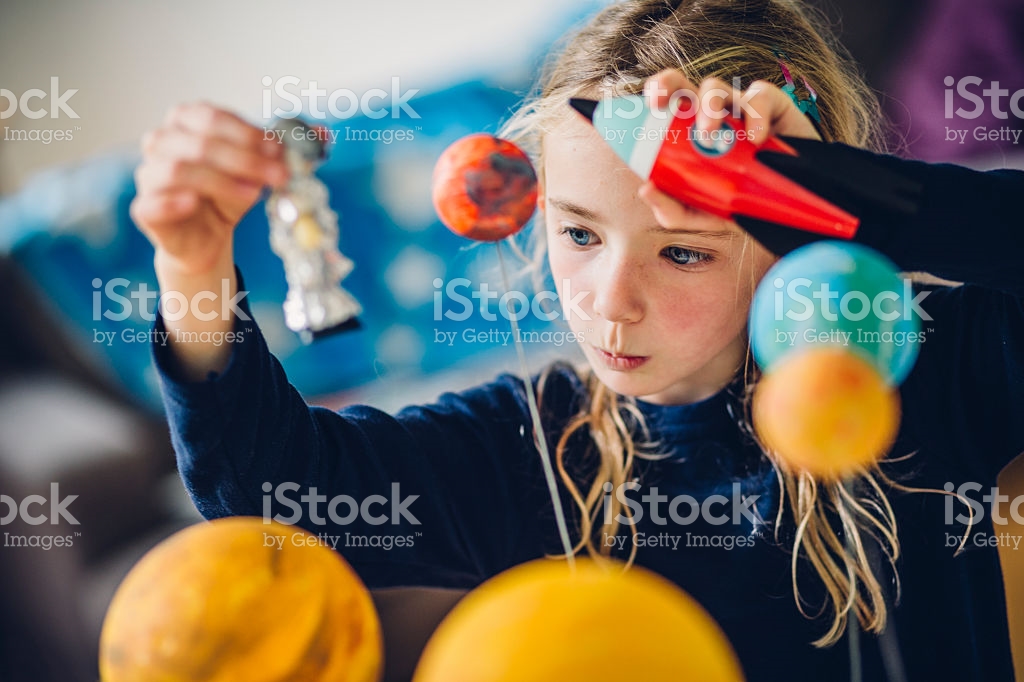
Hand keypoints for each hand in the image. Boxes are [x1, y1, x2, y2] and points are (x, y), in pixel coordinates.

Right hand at [131, 102, 288, 275]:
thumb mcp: (259, 171)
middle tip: (280, 176)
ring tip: (253, 195)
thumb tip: (324, 135)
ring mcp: (150, 175)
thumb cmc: (228, 195)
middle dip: (245, 159)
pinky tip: (197, 203)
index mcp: (188, 122)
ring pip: (180, 169)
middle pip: (201, 143)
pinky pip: (153, 202)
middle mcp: (162, 142)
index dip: (248, 134)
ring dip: (222, 181)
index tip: (280, 151)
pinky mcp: (145, 209)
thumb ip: (286, 151)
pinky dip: (175, 201)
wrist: (206, 237)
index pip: (213, 117)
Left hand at [636, 70, 822, 234]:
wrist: (790, 210)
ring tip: (708, 134)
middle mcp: (709, 114)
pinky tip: (755, 138)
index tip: (646, 107)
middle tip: (662, 104)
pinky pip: (760, 97)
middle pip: (681, 83)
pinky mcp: (773, 106)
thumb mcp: (702, 215)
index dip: (651, 95)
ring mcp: (739, 108)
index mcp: (687, 133)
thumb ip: (672, 210)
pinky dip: (755, 114)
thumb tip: (645, 190)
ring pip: (716, 87)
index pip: (663, 106)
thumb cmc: (741, 204)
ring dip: (707, 106)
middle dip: (667, 84)